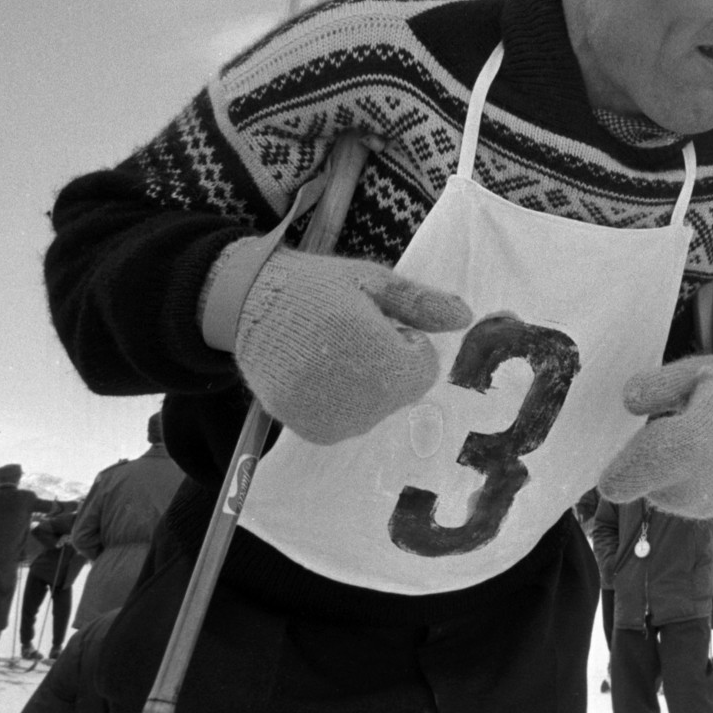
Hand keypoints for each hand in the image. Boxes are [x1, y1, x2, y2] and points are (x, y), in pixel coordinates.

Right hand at [234, 248, 472, 444]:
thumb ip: (420, 304)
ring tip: (329, 351)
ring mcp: (334, 420)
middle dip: (386, 363)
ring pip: (374, 409)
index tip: (375, 322)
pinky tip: (314, 373)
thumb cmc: (316, 288)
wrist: (247, 305)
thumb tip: (465, 317)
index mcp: (382, 360)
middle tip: (349, 335)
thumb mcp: (373, 282)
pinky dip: (338, 402)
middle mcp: (361, 401)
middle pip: (400, 391)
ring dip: (363, 385)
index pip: (424, 368)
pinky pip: (344, 422)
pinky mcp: (310, 430)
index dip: (405, 341)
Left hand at [598, 346, 712, 518]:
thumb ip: (658, 384)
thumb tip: (628, 401)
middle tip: (660, 430)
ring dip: (654, 471)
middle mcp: (702, 480)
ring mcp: (708, 501)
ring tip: (686, 441)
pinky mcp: (710, 511)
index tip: (606, 477)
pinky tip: (696, 458)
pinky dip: (672, 481)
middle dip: (635, 463)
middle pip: (639, 484)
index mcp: (695, 441)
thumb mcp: (694, 370)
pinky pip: (671, 499)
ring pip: (653, 491)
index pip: (641, 469)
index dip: (618, 475)